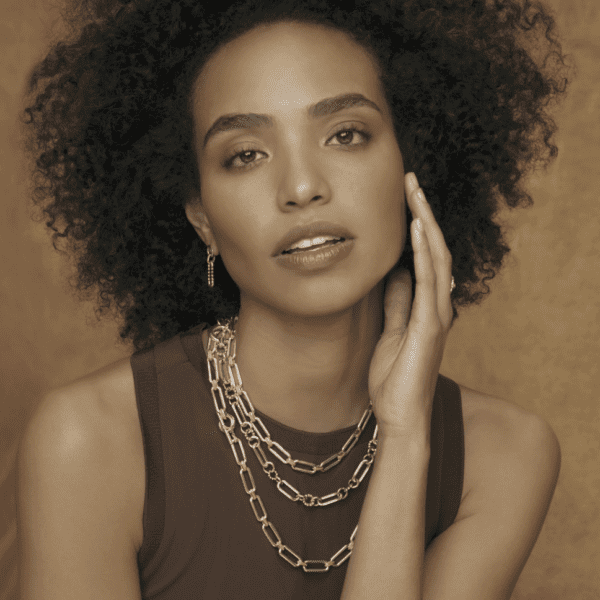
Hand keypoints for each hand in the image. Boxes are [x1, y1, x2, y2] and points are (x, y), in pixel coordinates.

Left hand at [368, 173, 453, 443]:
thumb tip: (394, 273)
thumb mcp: (390, 329)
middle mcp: (436, 305)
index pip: (426, 256)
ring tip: (415, 192)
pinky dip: (426, 254)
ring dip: (427, 223)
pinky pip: (429, 283)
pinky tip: (419, 229)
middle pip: (435, 249)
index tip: (404, 197)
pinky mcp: (430, 327)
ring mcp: (437, 315)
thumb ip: (396, 301)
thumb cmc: (393, 376)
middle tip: (410, 181)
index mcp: (425, 305)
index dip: (418, 225)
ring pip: (437, 258)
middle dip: (423, 213)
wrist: (398, 414)